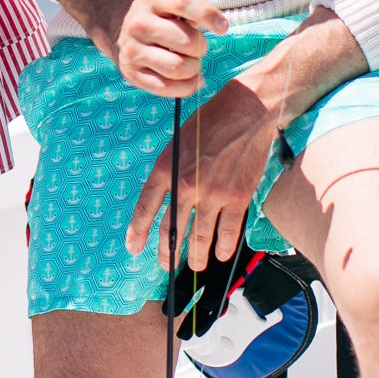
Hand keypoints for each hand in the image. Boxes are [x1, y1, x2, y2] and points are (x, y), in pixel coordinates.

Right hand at [115, 0, 226, 96]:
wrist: (125, 28)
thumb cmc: (163, 15)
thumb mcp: (175, 2)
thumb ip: (195, 10)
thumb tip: (219, 26)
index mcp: (153, 0)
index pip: (183, 3)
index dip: (208, 15)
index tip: (223, 27)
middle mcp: (138, 24)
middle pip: (187, 42)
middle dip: (201, 47)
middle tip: (197, 47)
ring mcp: (132, 50)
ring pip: (177, 68)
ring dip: (194, 68)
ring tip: (191, 62)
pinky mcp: (131, 73)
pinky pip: (166, 88)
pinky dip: (186, 87)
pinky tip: (191, 79)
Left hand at [126, 78, 277, 269]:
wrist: (245, 113)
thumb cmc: (211, 123)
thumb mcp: (178, 142)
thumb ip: (171, 172)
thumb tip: (167, 200)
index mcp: (166, 168)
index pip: (145, 208)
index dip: (137, 231)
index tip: (133, 248)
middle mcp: (186, 185)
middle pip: (171, 230)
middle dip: (167, 253)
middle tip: (166, 264)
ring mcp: (212, 194)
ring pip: (199, 239)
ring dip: (196, 258)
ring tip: (194, 265)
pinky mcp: (237, 198)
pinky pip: (228, 233)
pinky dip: (224, 248)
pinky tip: (221, 254)